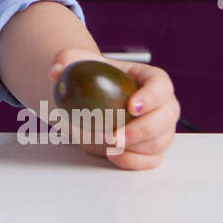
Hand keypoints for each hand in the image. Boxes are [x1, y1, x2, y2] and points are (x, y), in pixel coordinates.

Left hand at [46, 47, 178, 169]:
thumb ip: (65, 60)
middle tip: (116, 136)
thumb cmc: (91, 78)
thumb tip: (55, 71)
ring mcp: (159, 128)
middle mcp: (160, 104)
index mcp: (149, 79)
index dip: (152, 97)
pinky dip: (134, 161)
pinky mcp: (151, 148)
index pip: (161, 86)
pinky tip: (114, 155)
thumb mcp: (77, 63)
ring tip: (109, 144)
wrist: (88, 101)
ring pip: (160, 141)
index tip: (131, 107)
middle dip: (143, 130)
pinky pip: (151, 160)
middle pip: (166, 118)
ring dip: (136, 148)